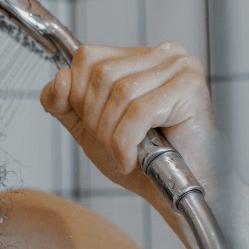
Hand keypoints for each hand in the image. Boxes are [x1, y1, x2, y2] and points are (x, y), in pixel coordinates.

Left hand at [39, 41, 219, 199]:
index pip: (87, 56)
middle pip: (101, 74)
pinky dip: (125, 142)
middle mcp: (162, 54)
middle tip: (109, 146)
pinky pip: (139, 111)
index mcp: (138, 56)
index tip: (91, 126)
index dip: (77, 94)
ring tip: (121, 155)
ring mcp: (179, 67)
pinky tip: (131, 160)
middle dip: (95, 118)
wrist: (182, 194)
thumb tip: (58, 78)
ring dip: (110, 133)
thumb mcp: (90, 127)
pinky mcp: (189, 87)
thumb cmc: (143, 161)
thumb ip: (65, 103)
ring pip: (119, 92)